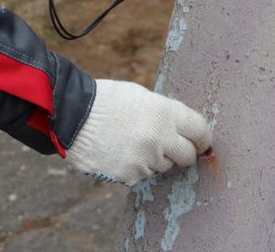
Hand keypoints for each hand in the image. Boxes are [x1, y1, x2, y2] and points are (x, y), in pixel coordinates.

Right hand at [65, 79, 211, 185]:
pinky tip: (121, 152)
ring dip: (156, 159)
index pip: (200, 131)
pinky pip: (143, 175)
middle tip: (171, 147)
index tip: (200, 142)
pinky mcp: (130, 176)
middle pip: (188, 156)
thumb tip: (184, 131)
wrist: (72, 116)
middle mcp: (159, 138)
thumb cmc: (107, 101)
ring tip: (134, 143)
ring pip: (164, 167)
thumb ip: (165, 115)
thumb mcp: (142, 97)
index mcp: (165, 113)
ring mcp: (145, 159)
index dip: (202, 138)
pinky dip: (137, 167)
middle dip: (183, 153)